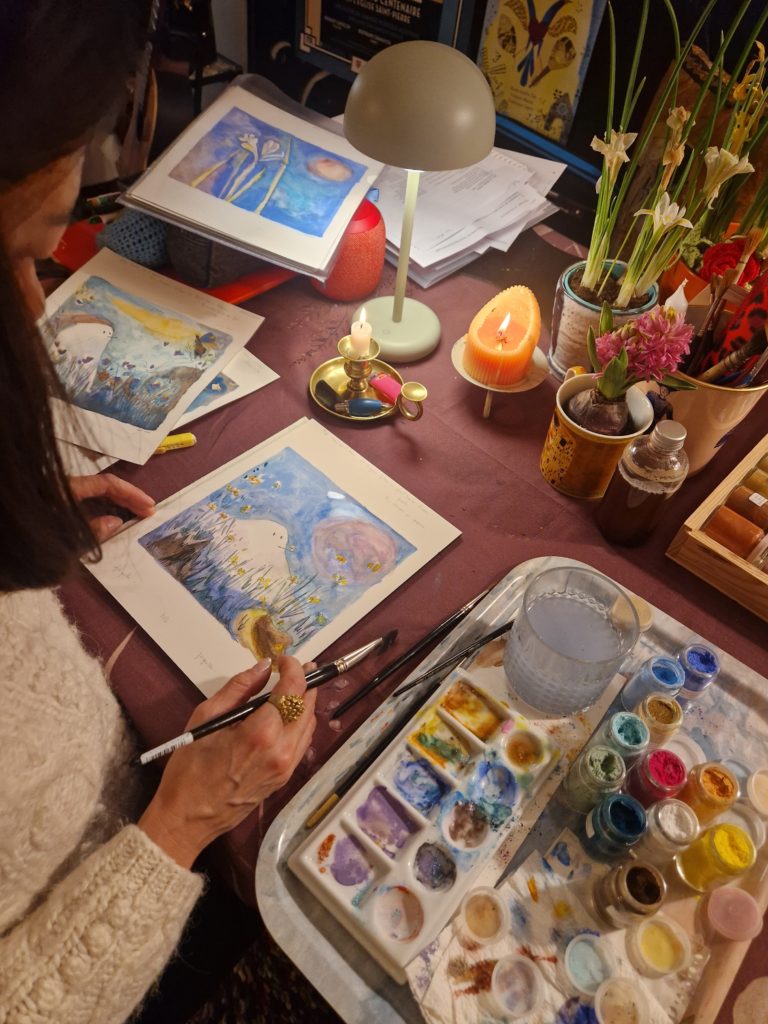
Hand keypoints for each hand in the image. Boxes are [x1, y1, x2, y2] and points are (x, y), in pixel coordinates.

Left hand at [68, 473, 155, 540]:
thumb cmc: (35, 537)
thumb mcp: (70, 534)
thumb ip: (93, 528)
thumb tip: (116, 522)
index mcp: (71, 487)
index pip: (108, 484)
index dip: (131, 492)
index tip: (149, 504)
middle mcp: (69, 486)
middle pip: (105, 487)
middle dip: (129, 498)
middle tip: (149, 511)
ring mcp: (63, 495)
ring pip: (98, 494)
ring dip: (119, 502)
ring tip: (139, 513)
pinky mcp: (61, 504)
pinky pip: (88, 501)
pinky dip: (105, 507)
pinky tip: (116, 516)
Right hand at [138, 655, 316, 868]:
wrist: (187, 819)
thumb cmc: (189, 766)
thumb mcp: (207, 717)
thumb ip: (239, 688)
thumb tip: (263, 667)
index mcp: (261, 733)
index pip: (292, 689)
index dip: (294, 667)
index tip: (283, 659)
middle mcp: (282, 750)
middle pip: (307, 706)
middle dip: (304, 682)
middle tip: (295, 667)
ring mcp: (286, 767)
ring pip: (309, 725)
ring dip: (304, 702)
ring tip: (291, 688)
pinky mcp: (285, 778)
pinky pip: (302, 743)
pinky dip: (300, 723)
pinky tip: (286, 715)